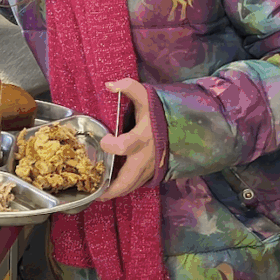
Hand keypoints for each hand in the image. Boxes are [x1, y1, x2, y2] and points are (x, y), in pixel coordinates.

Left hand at [100, 78, 159, 200]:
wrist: (184, 129)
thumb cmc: (159, 114)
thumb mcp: (146, 98)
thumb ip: (130, 87)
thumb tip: (110, 85)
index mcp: (142, 138)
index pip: (125, 145)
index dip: (111, 145)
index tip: (103, 139)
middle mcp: (145, 157)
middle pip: (128, 180)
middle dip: (112, 188)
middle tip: (96, 192)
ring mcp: (149, 168)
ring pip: (131, 187)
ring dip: (115, 192)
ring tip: (99, 194)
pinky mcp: (151, 174)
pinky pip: (136, 185)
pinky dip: (123, 189)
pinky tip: (111, 188)